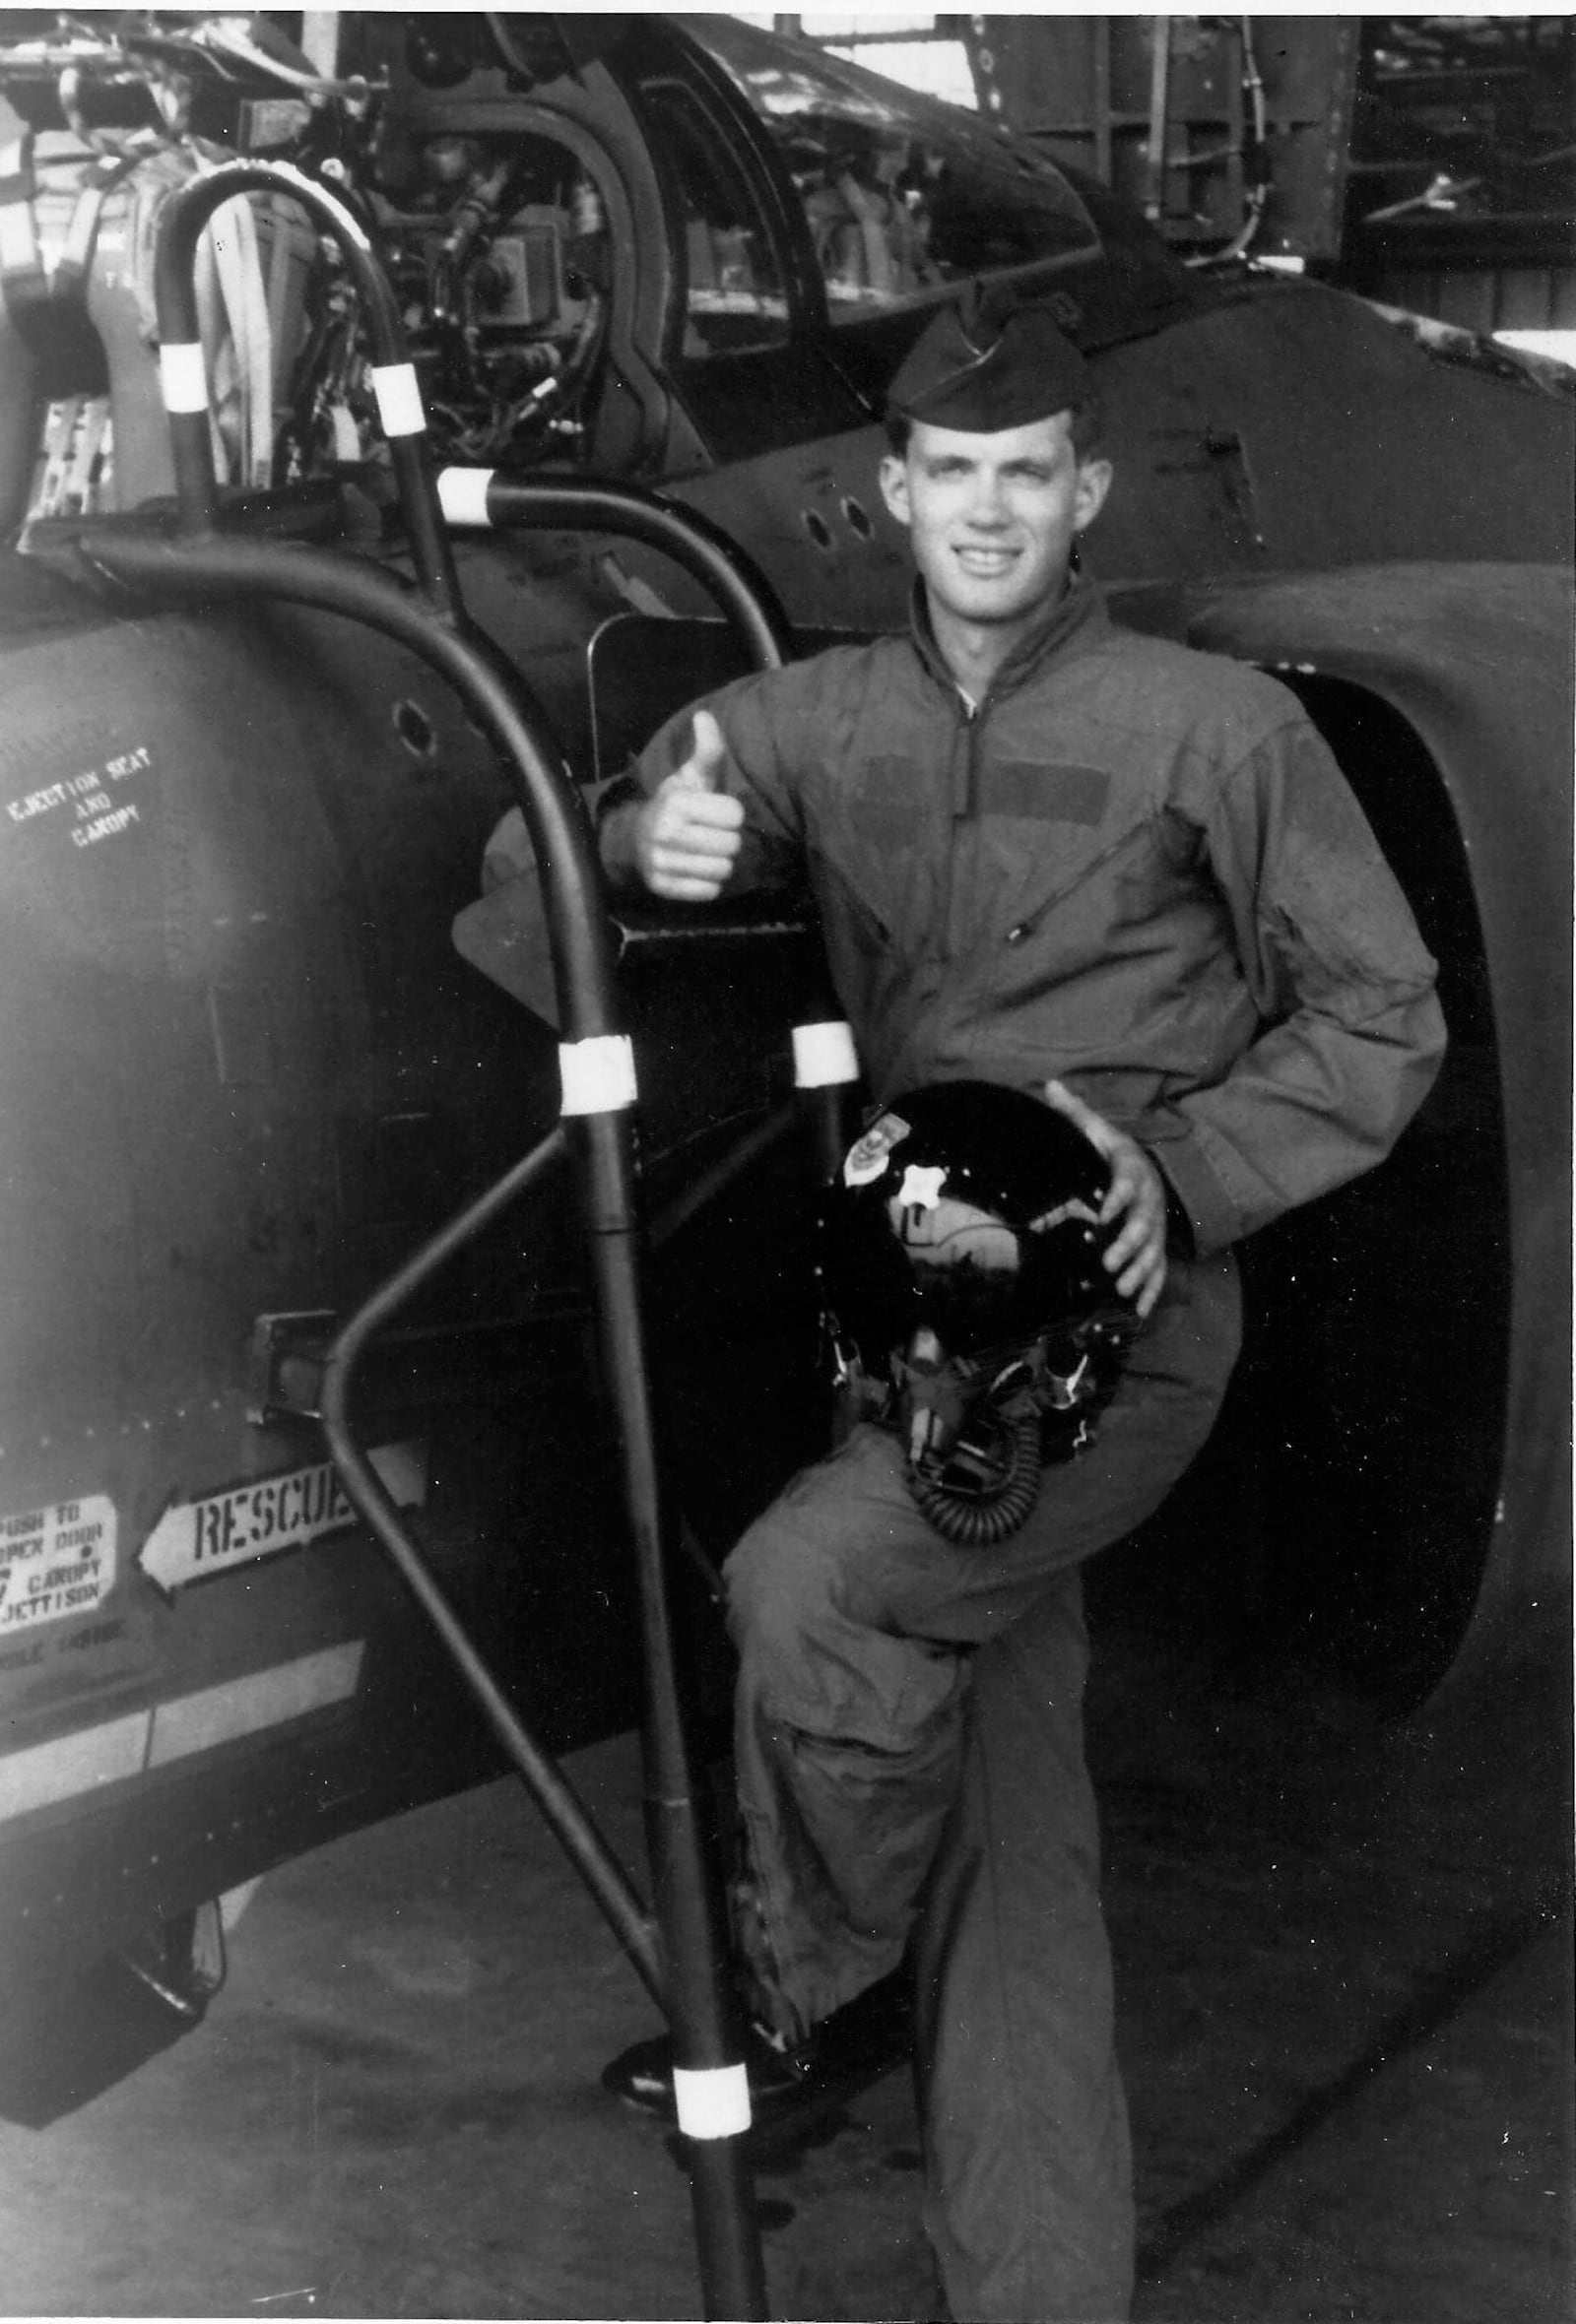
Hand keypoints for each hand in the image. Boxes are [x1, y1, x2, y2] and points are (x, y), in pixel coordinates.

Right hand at [634, 710, 744, 900]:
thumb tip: (705, 716)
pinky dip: (708, 884)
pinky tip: (696, 871)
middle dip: (727, 840)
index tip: (715, 813)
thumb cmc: (675, 806)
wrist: (634, 841)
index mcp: (675, 801)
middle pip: (731, 844)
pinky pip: (709, 892)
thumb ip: (707, 751)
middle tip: (711, 836)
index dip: (730, 814)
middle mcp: (665, 832)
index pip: (734, 815)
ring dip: (720, 863)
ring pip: (723, 870)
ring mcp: (661, 862)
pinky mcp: (663, 887)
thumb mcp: (690, 777)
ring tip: (705, 853)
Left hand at [1043, 1079, 1168, 1318]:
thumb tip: (1050, 1085)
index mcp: (1132, 1174)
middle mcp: (1148, 1204)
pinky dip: (1152, 1292)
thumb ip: (1076, 1114)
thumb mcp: (1100, 1131)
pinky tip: (1139, 1312)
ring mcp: (1155, 1230)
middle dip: (1129, 1245)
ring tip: (1123, 1289)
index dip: (1118, 1199)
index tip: (1104, 1212)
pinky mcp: (1157, 1249)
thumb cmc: (1118, 1155)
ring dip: (1140, 1272)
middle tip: (1110, 1262)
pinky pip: (1159, 1273)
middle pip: (1143, 1226)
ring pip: (1152, 1253)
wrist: (1157, 1173)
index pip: (1127, 1186)